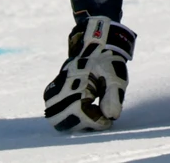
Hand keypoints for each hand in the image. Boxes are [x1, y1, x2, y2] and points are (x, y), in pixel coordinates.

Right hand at [43, 16, 135, 131]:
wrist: (95, 45)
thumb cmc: (107, 60)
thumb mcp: (115, 76)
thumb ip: (114, 96)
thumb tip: (111, 116)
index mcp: (76, 79)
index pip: (78, 111)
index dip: (93, 121)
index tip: (107, 122)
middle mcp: (61, 84)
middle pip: (59, 117)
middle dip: (80, 124)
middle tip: (98, 121)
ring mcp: (55, 88)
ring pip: (54, 115)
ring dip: (71, 121)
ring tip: (91, 117)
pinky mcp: (54, 91)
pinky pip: (54, 109)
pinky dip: (67, 115)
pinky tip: (83, 111)